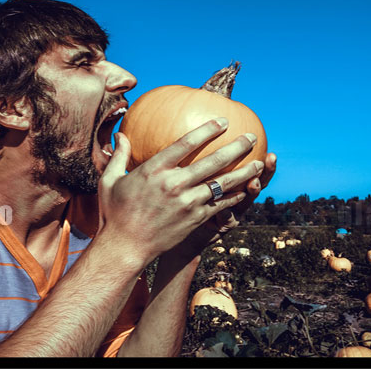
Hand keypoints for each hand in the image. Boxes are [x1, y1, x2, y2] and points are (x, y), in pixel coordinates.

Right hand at [95, 118, 260, 267]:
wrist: (124, 247)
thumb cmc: (114, 213)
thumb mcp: (110, 180)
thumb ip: (120, 156)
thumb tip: (121, 134)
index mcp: (154, 170)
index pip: (186, 144)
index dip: (206, 130)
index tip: (222, 121)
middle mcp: (174, 184)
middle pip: (212, 161)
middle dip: (236, 147)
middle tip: (251, 137)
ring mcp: (187, 203)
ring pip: (222, 184)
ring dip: (244, 172)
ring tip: (260, 163)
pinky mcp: (194, 219)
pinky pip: (220, 205)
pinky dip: (234, 196)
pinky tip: (245, 190)